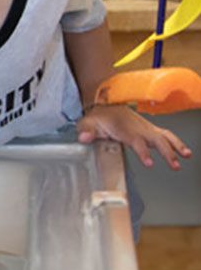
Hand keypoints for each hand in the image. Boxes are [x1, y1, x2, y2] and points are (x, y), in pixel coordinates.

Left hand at [77, 103, 191, 168]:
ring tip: (186, 157)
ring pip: (164, 136)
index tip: (149, 162)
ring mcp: (146, 128)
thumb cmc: (98, 117)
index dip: (143, 151)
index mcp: (123, 128)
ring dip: (176, 146)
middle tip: (174, 164)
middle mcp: (138, 127)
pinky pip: (166, 136)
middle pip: (155, 139)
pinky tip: (185, 153)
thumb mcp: (87, 123)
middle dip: (166, 151)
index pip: (135, 140)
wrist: (106, 105)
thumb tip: (84, 138)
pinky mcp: (150, 130)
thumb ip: (86, 131)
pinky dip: (177, 143)